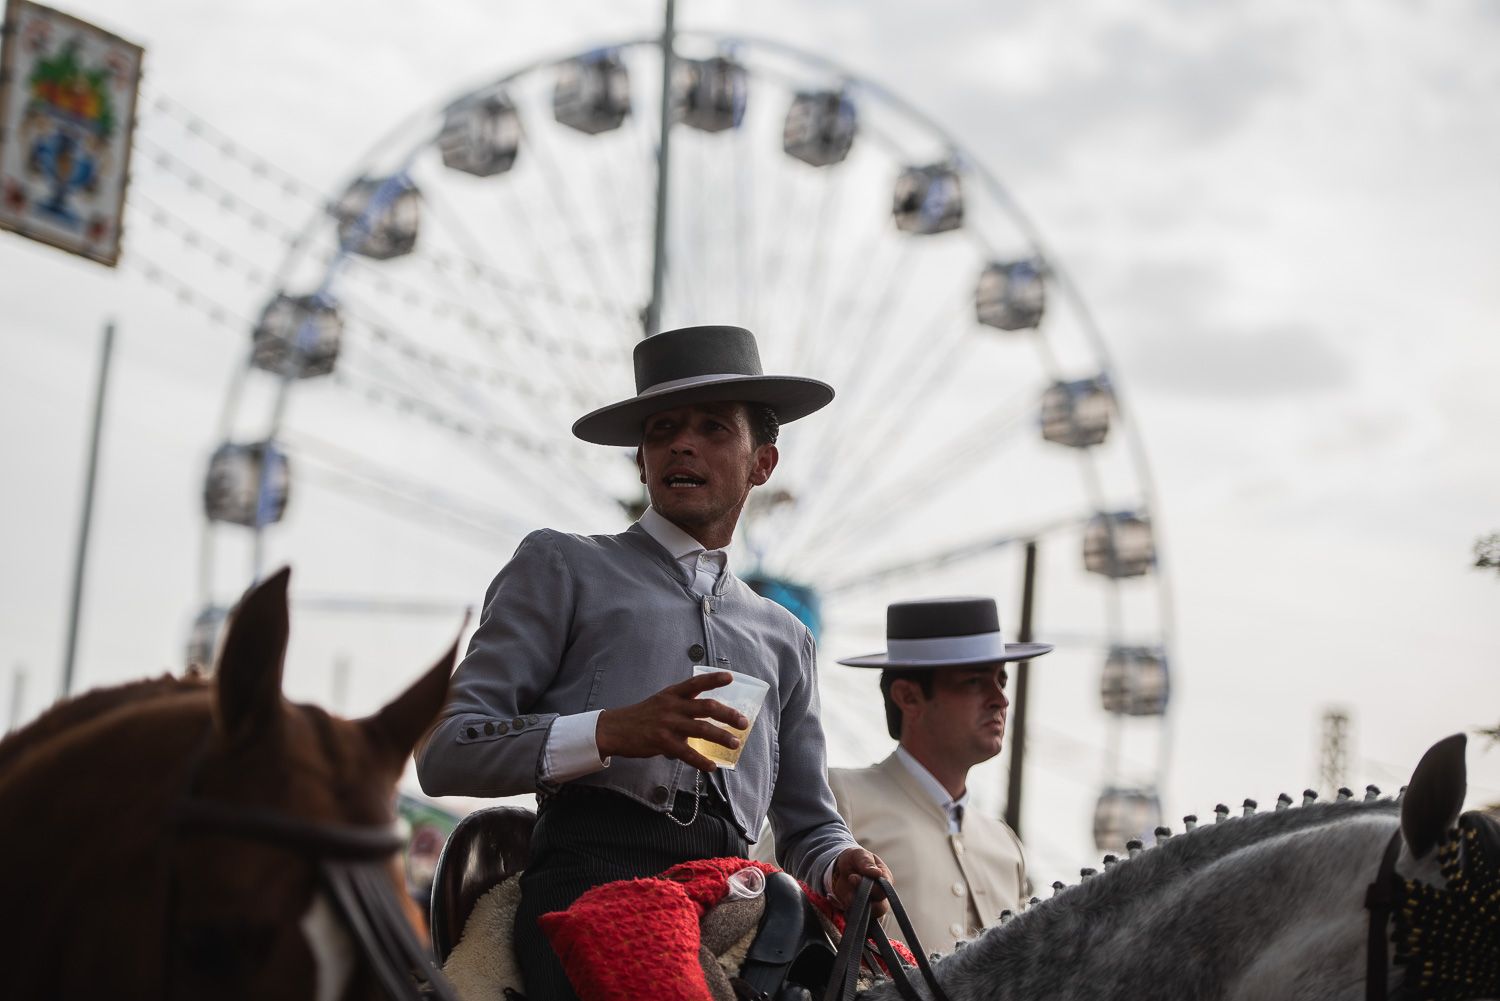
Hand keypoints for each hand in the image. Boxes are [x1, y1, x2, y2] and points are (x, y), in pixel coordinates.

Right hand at [595, 672, 748, 771]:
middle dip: (728, 714)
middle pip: (706, 707)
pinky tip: (711, 766)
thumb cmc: (642, 716)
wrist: (615, 729)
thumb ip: (682, 708)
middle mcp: (672, 706)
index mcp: (672, 694)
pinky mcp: (662, 742)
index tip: (731, 677)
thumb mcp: (661, 703)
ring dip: (721, 737)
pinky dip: (701, 761)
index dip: (714, 679)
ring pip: (701, 729)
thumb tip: (702, 721)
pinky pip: (686, 753)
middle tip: (743, 722)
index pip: (696, 683)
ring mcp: (667, 724)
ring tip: (735, 743)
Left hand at [830, 846, 891, 917]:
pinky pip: (858, 921)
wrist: (841, 869)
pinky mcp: (861, 912)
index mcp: (884, 879)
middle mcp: (881, 894)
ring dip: (855, 908)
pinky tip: (843, 905)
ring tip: (845, 896)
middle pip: (880, 908)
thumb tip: (877, 873)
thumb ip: (866, 862)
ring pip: (870, 917)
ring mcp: (871, 905)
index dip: (870, 887)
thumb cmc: (854, 859)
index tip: (852, 877)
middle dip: (862, 899)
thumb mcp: (858, 855)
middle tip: (848, 885)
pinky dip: (849, 916)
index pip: (884, 889)